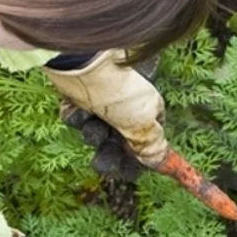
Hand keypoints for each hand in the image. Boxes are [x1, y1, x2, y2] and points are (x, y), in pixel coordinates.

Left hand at [44, 52, 167, 180]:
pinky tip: (80, 109)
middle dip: (111, 154)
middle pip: (118, 142)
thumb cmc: (120, 92)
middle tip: (103, 162)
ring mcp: (101, 102)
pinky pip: (76, 118)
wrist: (85, 66)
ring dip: (94, 134)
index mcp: (147, 111)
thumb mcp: (143, 123)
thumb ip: (151, 146)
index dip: (138, 159)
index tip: (130, 170)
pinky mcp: (78, 98)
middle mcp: (124, 108)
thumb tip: (160, 162)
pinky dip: (77, 117)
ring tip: (94, 125)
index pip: (146, 142)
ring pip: (96, 132)